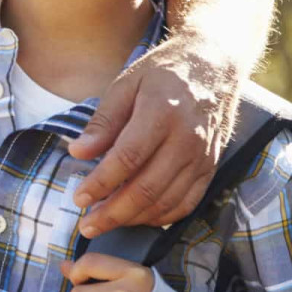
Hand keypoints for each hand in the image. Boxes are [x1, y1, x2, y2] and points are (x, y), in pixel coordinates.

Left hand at [66, 37, 240, 235]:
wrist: (213, 67)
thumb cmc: (162, 73)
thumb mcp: (125, 84)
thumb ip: (103, 121)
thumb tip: (78, 152)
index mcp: (161, 112)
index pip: (128, 158)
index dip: (101, 183)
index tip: (78, 199)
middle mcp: (187, 139)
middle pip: (148, 187)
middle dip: (114, 212)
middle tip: (87, 225)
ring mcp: (203, 157)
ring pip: (168, 201)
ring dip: (135, 219)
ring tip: (106, 223)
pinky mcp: (211, 168)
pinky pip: (188, 203)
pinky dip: (162, 217)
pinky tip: (138, 218)